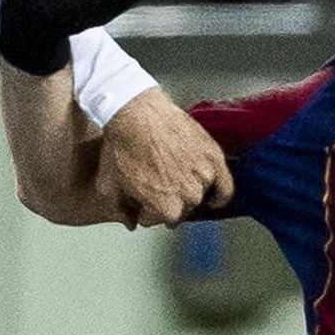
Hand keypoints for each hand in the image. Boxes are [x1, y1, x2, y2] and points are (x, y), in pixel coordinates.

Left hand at [95, 89, 234, 226]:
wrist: (135, 111)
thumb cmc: (122, 145)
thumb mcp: (109, 185)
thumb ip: (120, 211)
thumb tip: (130, 223)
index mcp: (166, 208)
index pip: (153, 220)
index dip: (143, 209)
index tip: (139, 199)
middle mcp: (189, 196)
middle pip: (177, 211)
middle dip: (164, 203)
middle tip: (155, 188)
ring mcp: (204, 176)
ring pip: (197, 197)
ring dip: (186, 194)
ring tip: (174, 182)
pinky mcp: (213, 157)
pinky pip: (225, 186)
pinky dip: (220, 194)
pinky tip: (214, 199)